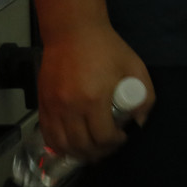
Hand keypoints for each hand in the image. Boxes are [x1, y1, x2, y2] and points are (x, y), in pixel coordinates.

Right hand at [36, 24, 154, 162]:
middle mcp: (70, 107)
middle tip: (109, 146)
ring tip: (91, 150)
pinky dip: (59, 146)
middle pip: (82, 146)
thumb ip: (144, 96)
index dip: (115, 143)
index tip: (122, 137)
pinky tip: (72, 144)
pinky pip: (48, 135)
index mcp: (94, 99)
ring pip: (62, 145)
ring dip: (78, 154)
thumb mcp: (135, 67)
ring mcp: (53, 107)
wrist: (72, 32)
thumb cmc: (107, 48)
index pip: (103, 137)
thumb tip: (139, 122)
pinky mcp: (42, 104)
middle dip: (99, 152)